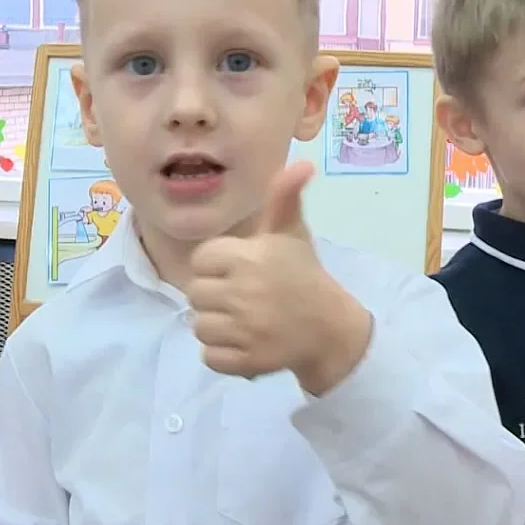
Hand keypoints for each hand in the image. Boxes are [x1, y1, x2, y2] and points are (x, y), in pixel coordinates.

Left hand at [186, 162, 370, 393]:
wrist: (329, 327)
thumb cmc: (302, 275)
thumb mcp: (291, 234)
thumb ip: (284, 198)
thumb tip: (300, 163)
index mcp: (249, 258)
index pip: (201, 260)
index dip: (216, 266)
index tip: (240, 270)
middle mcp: (243, 293)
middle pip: (195, 294)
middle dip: (214, 296)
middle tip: (242, 297)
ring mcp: (245, 330)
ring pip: (199, 327)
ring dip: (216, 326)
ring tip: (243, 320)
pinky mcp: (246, 361)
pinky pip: (209, 357)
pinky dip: (222, 354)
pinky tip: (244, 342)